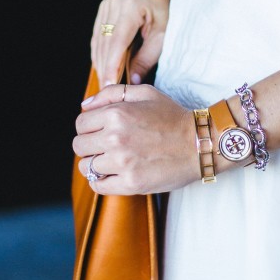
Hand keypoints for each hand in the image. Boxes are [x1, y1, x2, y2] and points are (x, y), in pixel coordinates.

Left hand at [73, 83, 198, 194]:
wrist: (200, 143)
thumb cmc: (172, 116)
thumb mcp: (145, 93)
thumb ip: (111, 94)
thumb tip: (84, 106)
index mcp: (116, 114)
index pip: (80, 124)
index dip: (89, 127)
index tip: (101, 131)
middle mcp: (116, 138)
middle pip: (79, 146)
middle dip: (90, 145)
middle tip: (106, 146)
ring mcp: (123, 162)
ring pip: (86, 167)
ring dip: (95, 164)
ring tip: (112, 160)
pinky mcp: (131, 183)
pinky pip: (98, 185)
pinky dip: (101, 181)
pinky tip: (114, 174)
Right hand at [91, 0, 169, 87]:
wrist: (167, 3)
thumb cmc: (169, 19)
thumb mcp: (162, 40)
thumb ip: (146, 59)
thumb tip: (132, 80)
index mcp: (132, 4)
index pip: (118, 40)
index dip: (112, 64)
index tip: (109, 84)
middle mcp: (116, 1)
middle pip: (105, 41)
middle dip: (105, 67)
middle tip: (105, 89)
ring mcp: (108, 4)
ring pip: (98, 40)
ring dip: (100, 63)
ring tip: (103, 83)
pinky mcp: (104, 10)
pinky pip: (98, 36)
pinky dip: (100, 54)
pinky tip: (103, 69)